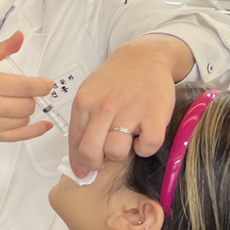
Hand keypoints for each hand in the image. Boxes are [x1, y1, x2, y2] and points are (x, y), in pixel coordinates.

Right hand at [0, 31, 54, 155]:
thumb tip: (19, 38)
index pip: (29, 86)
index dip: (43, 84)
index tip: (46, 83)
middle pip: (30, 103)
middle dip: (30, 96)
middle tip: (19, 91)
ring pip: (26, 118)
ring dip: (25, 110)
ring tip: (12, 103)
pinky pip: (22, 135)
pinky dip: (36, 130)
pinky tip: (42, 124)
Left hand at [67, 34, 193, 177]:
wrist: (145, 57)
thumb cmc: (115, 80)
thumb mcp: (90, 93)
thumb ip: (83, 122)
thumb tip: (78, 159)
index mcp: (84, 102)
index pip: (74, 142)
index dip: (78, 163)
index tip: (83, 172)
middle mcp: (104, 107)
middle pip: (90, 152)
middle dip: (96, 164)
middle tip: (106, 159)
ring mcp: (129, 111)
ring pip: (116, 152)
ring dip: (121, 154)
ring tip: (127, 141)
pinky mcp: (155, 115)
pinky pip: (147, 147)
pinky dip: (145, 149)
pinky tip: (144, 136)